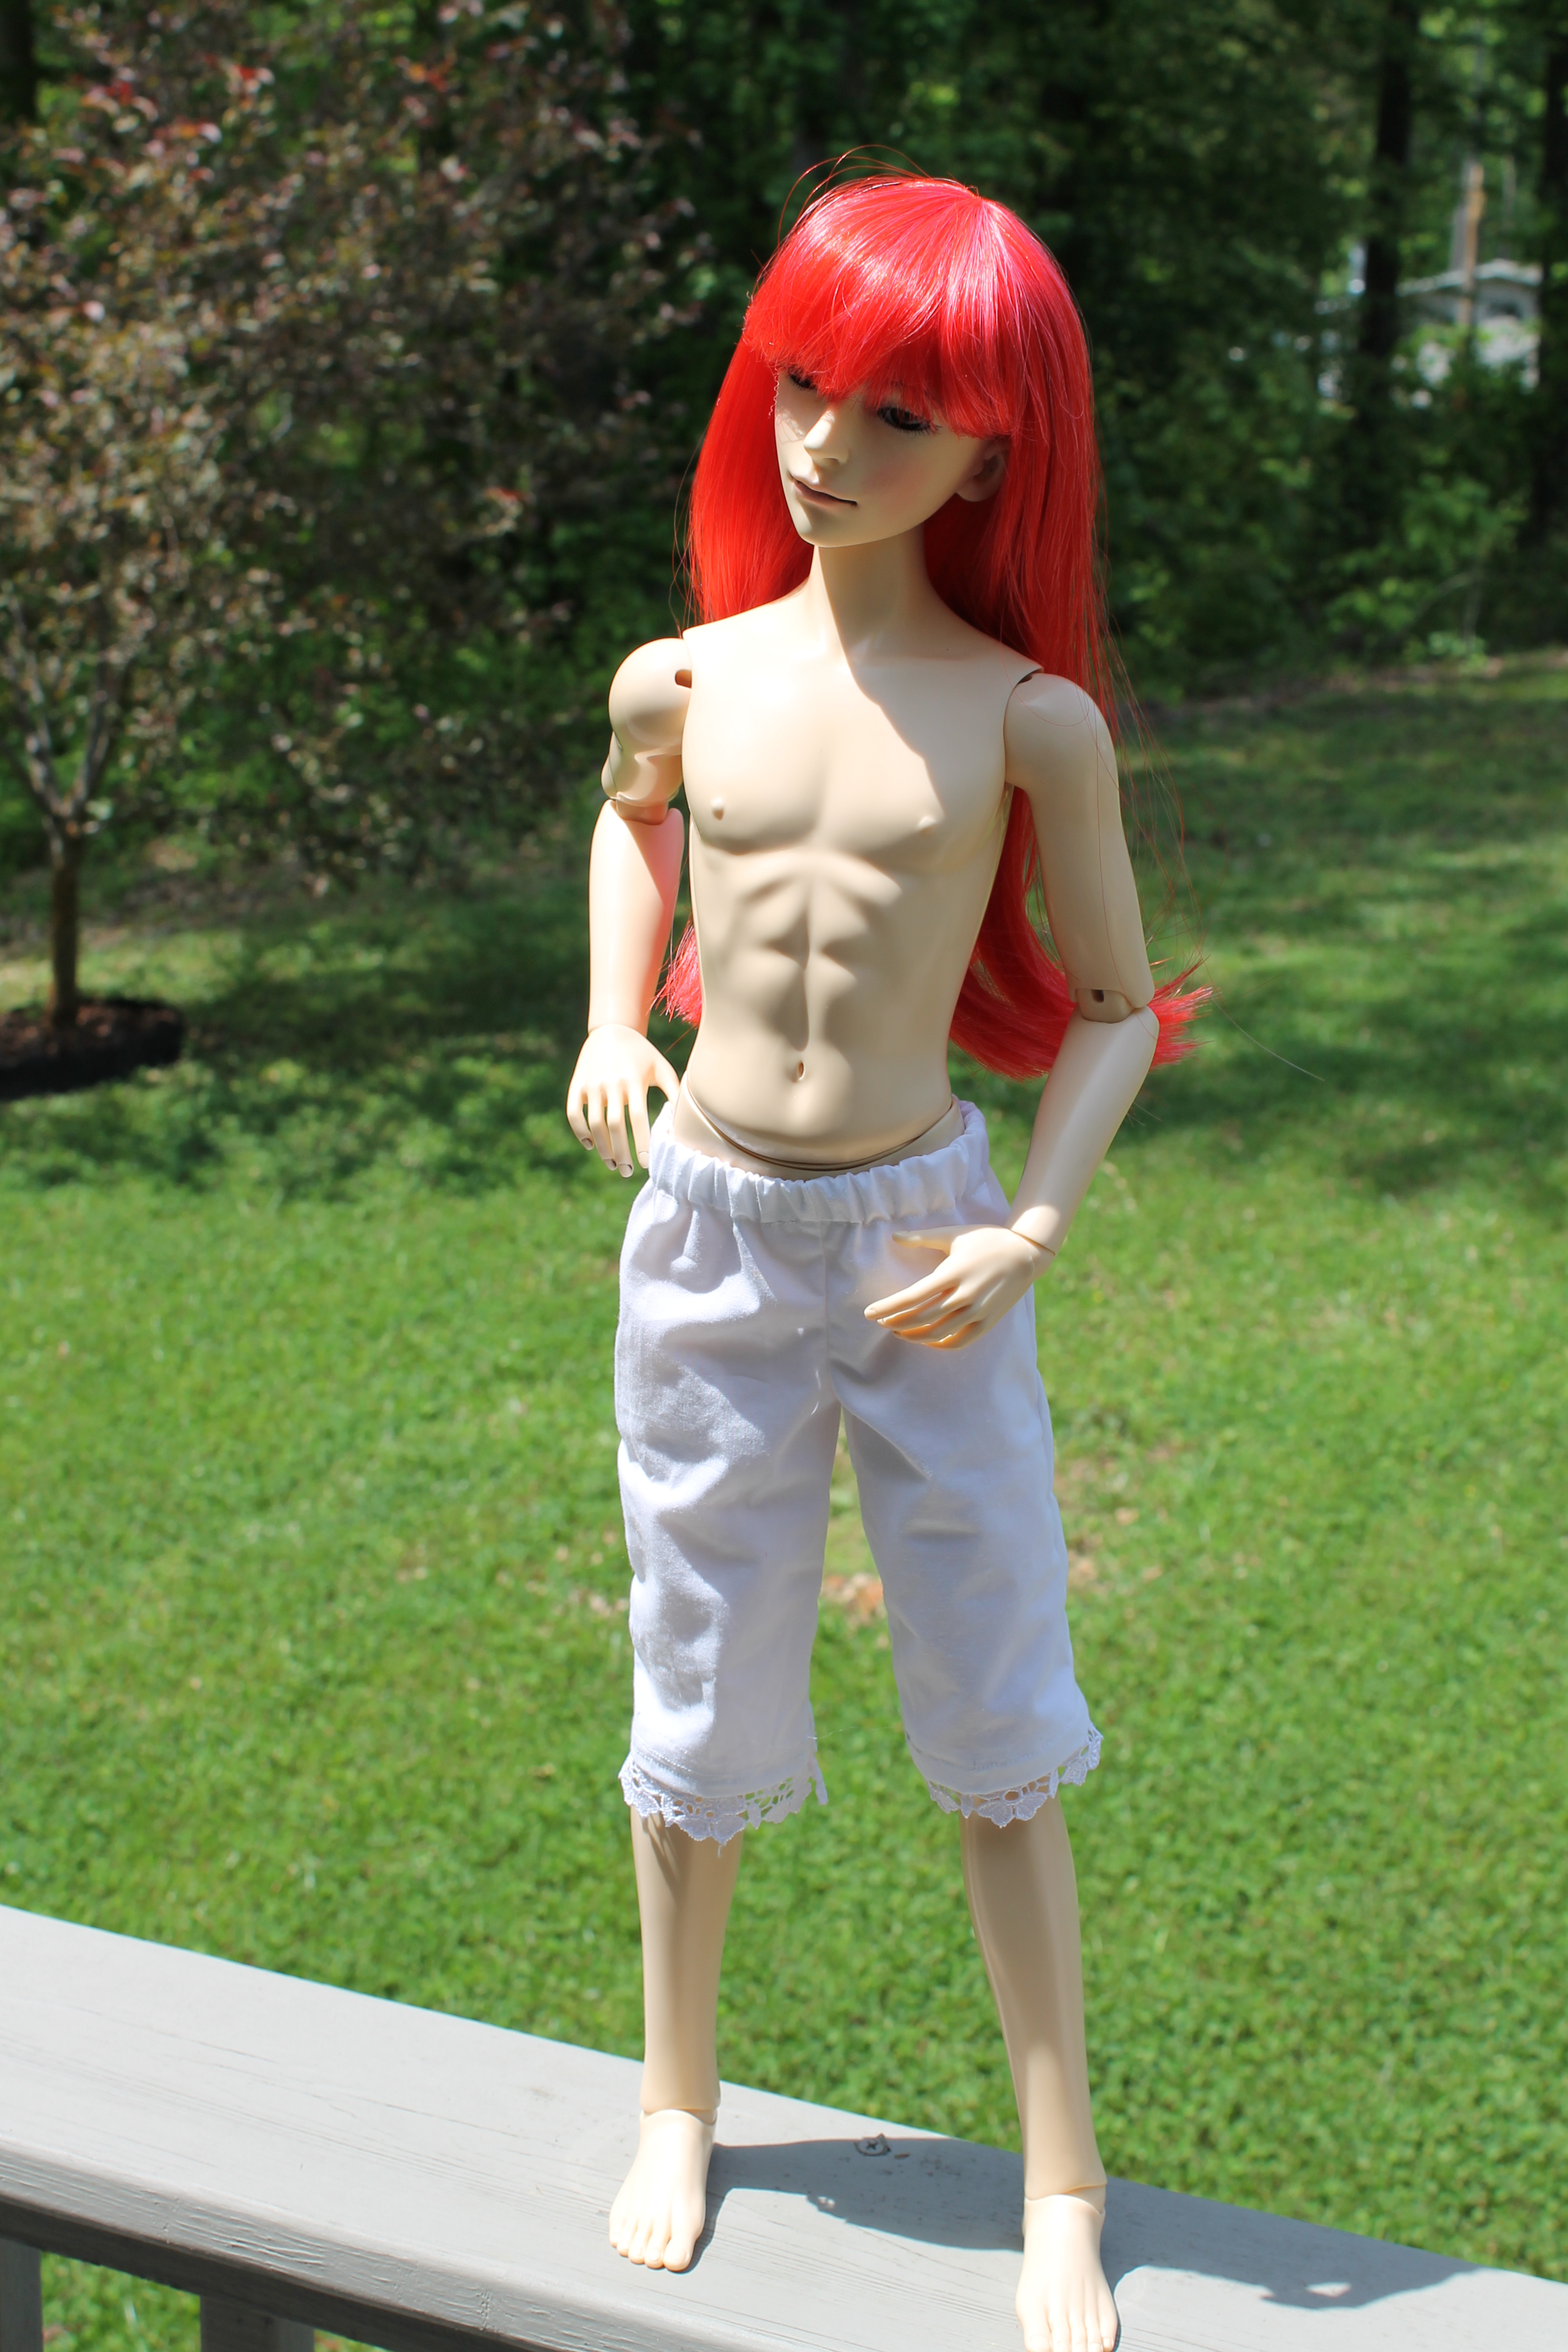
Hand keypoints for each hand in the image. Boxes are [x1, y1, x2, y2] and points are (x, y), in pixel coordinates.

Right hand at [566, 1024, 679, 1176]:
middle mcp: (612, 1083)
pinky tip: (591, 1145)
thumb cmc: (643, 1055)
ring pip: (594, 1124)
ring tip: (611, 1164)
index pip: (638, 1119)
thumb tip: (683, 1124)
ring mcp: (592, 1084)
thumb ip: (674, 1093)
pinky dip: (580, 1132)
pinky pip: (574, 1113)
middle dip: (621, 1153)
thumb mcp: (662, 1069)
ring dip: (602, 1149)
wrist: (612, 1030)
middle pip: (615, 1126)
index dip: (642, 1144)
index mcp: (635, 1080)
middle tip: (627, 1172)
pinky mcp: (577, 1085)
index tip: (647, 1164)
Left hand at [865, 1225, 1051, 1349]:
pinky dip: (940, 1345)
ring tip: (898, 1330)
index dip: (888, 1307)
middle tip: (881, 1321)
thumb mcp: (954, 1233)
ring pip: (938, 1333)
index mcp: (953, 1272)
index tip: (869, 1313)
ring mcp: (978, 1311)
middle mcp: (964, 1295)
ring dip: (913, 1335)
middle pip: (921, 1318)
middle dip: (896, 1322)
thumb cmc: (986, 1239)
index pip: (912, 1297)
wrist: (1025, 1254)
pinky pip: (960, 1341)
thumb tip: (894, 1236)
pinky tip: (927, 1341)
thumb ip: (922, 1237)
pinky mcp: (988, 1321)